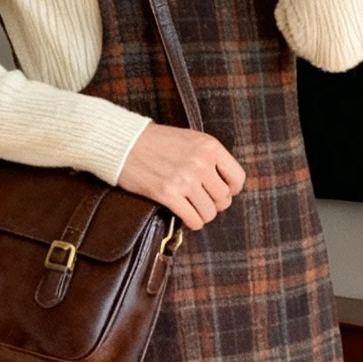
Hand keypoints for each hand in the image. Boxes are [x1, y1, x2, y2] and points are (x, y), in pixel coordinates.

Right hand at [119, 123, 245, 229]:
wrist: (125, 142)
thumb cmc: (156, 141)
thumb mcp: (190, 139)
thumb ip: (208, 157)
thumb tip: (223, 183)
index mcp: (210, 147)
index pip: (237, 178)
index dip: (231, 190)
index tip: (221, 191)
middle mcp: (201, 163)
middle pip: (223, 198)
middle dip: (215, 204)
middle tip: (203, 202)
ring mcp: (185, 179)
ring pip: (210, 212)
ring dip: (203, 215)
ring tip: (193, 209)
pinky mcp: (168, 194)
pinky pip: (193, 219)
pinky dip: (192, 222)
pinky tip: (187, 217)